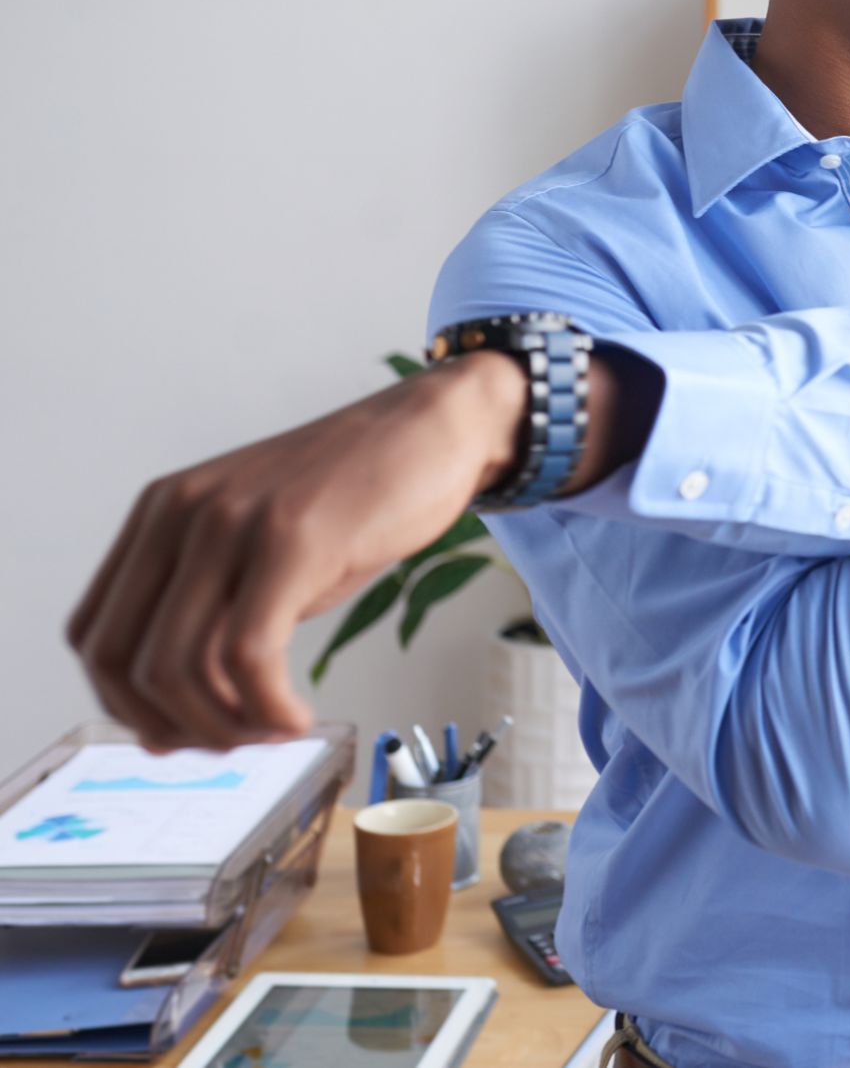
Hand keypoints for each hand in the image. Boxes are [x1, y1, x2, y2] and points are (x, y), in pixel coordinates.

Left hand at [65, 355, 527, 749]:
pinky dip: (268, 709)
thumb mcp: (263, 551)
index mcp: (161, 513)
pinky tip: (299, 717)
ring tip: (274, 730)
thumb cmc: (357, 495)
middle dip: (174, 726)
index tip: (183, 732)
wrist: (434, 429)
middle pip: (124, 662)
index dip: (127, 705)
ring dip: (225, 727)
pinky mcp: (293, 540)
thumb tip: (171, 724)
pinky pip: (249, 655)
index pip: (93, 636)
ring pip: (180, 668)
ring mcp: (233, 522)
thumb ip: (216, 616)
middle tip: (235, 743)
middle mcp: (182, 512)